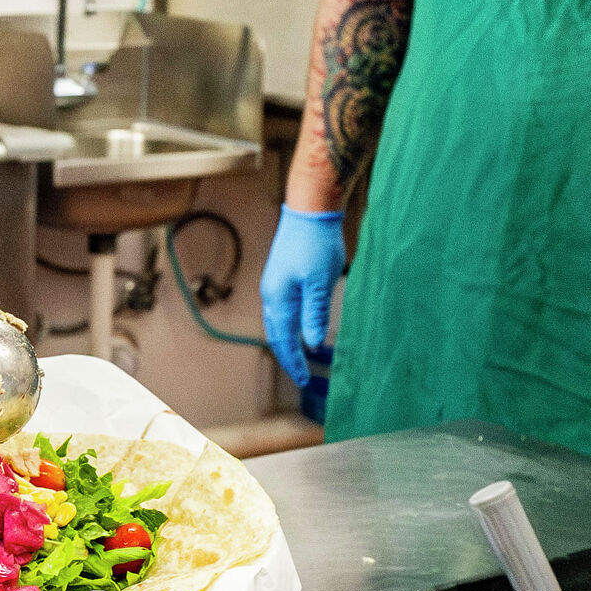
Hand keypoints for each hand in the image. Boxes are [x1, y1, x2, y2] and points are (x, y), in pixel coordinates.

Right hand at [259, 206, 345, 386]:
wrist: (308, 211)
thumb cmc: (316, 244)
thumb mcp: (321, 283)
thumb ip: (314, 314)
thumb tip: (312, 343)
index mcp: (278, 298)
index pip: (284, 339)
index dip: (294, 361)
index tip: (304, 379)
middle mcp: (270, 294)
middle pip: (275, 333)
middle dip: (287, 354)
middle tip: (302, 373)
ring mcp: (273, 284)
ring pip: (276, 321)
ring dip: (287, 340)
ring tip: (301, 355)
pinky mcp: (281, 276)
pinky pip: (280, 309)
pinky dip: (288, 324)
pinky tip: (300, 326)